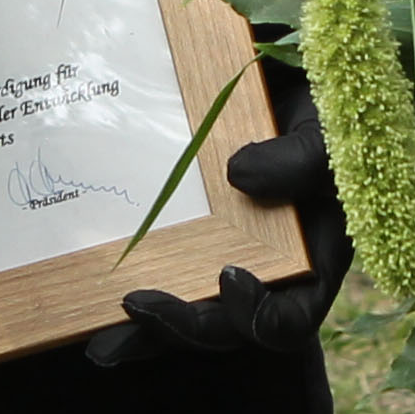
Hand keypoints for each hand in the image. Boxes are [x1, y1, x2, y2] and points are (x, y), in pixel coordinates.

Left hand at [85, 103, 352, 364]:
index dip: (260, 315)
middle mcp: (267, 271)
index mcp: (311, 260)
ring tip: (102, 341)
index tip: (228, 276)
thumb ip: (301, 157)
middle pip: (228, 326)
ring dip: (147, 331)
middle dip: (185, 325)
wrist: (282, 73)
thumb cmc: (323, 106)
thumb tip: (239, 176)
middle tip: (139, 305)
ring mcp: (224, 256)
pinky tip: (87, 310)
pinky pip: (158, 274)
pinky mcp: (186, 236)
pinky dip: (128, 296)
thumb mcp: (326, 127)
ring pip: (188, 312)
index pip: (292, 317)